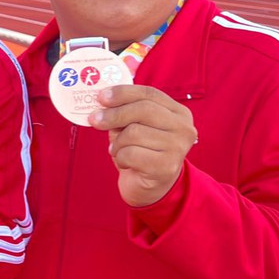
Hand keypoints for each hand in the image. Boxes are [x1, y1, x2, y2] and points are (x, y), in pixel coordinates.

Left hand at [91, 84, 196, 207]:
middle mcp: (184, 128)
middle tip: (94, 120)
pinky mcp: (166, 167)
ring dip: (116, 142)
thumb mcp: (133, 125)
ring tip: (116, 149)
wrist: (150, 186)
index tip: (101, 96)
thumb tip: (100, 101)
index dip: (123, 93)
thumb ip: (123, 110)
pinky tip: (125, 162)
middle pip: (143, 110)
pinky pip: (130, 154)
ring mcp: (178, 148)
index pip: (149, 94)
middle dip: (114, 114)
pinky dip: (120, 157)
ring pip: (134, 133)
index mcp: (178, 112)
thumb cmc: (140, 150)